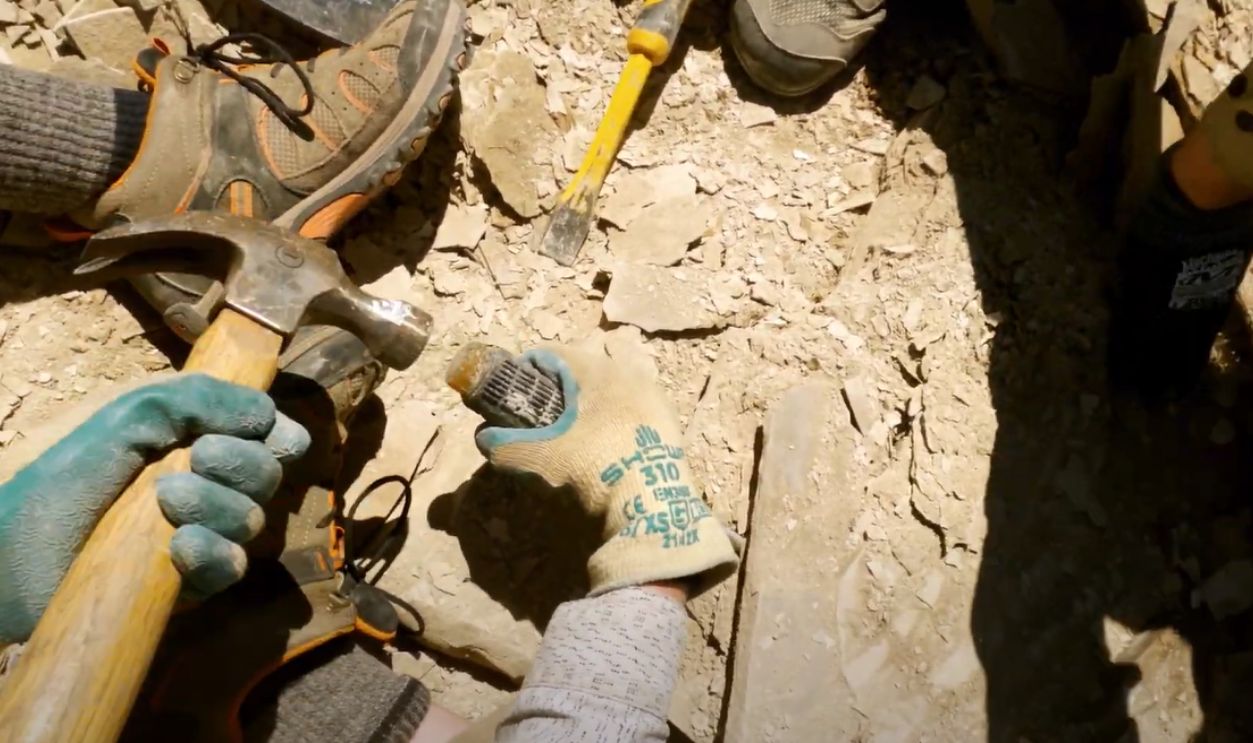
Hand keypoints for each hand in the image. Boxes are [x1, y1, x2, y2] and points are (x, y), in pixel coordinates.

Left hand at [0, 374, 308, 642]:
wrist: (15, 554)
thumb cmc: (65, 479)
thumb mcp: (124, 420)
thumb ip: (191, 400)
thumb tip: (266, 412)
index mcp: (199, 444)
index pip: (268, 436)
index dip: (278, 434)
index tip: (266, 431)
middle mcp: (211, 489)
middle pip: (268, 474)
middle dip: (242, 463)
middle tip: (198, 456)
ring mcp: (205, 537)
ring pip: (252, 519)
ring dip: (218, 504)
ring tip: (165, 499)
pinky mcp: (193, 583)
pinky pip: (231, 567)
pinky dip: (214, 552)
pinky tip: (181, 545)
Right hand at [475, 345, 739, 595]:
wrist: (652, 512)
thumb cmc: (591, 472)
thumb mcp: (537, 460)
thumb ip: (503, 446)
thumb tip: (486, 439)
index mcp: (599, 370)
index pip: (552, 353)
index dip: (525, 370)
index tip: (511, 393)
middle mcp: (631, 374)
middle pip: (584, 369)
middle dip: (559, 388)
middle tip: (540, 415)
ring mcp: (655, 400)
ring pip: (612, 390)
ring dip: (588, 405)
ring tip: (571, 434)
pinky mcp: (669, 427)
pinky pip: (632, 412)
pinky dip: (613, 422)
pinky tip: (601, 448)